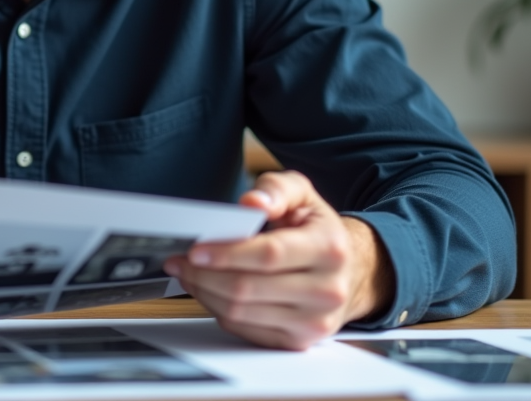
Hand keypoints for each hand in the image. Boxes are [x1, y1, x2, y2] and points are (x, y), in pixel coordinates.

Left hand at [164, 170, 393, 349]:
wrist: (349, 271)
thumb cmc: (317, 231)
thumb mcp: (303, 195)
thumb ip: (276, 189)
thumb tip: (252, 202)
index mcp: (329, 249)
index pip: (269, 255)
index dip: (227, 253)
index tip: (196, 250)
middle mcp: (327, 290)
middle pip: (248, 288)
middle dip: (204, 274)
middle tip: (181, 260)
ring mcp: (313, 322)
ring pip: (241, 313)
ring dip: (205, 292)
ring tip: (189, 273)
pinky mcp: (297, 341)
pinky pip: (244, 330)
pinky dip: (218, 310)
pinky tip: (210, 290)